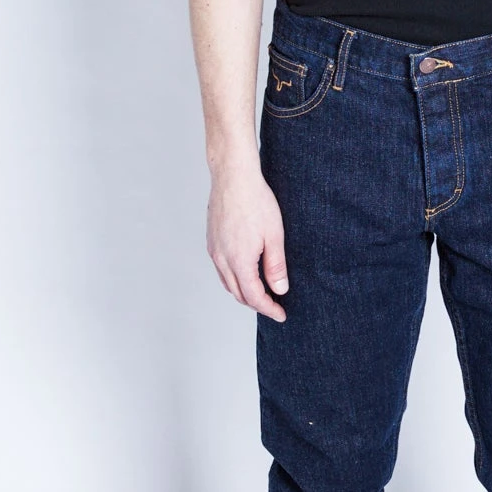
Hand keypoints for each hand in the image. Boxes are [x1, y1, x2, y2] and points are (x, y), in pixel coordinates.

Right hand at [206, 162, 289, 321]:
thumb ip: (276, 266)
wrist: (233, 177)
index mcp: (239, 261)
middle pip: (238, 293)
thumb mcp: (274, 236)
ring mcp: (214, 250)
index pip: (254, 296)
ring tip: (262, 293)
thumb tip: (280, 289)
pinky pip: (221, 269)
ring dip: (244, 292)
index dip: (268, 308)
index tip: (281, 314)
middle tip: (274, 306)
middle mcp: (222, 259)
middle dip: (257, 303)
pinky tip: (245, 272)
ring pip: (227, 282)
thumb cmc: (256, 201)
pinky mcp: (211, 241)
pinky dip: (234, 278)